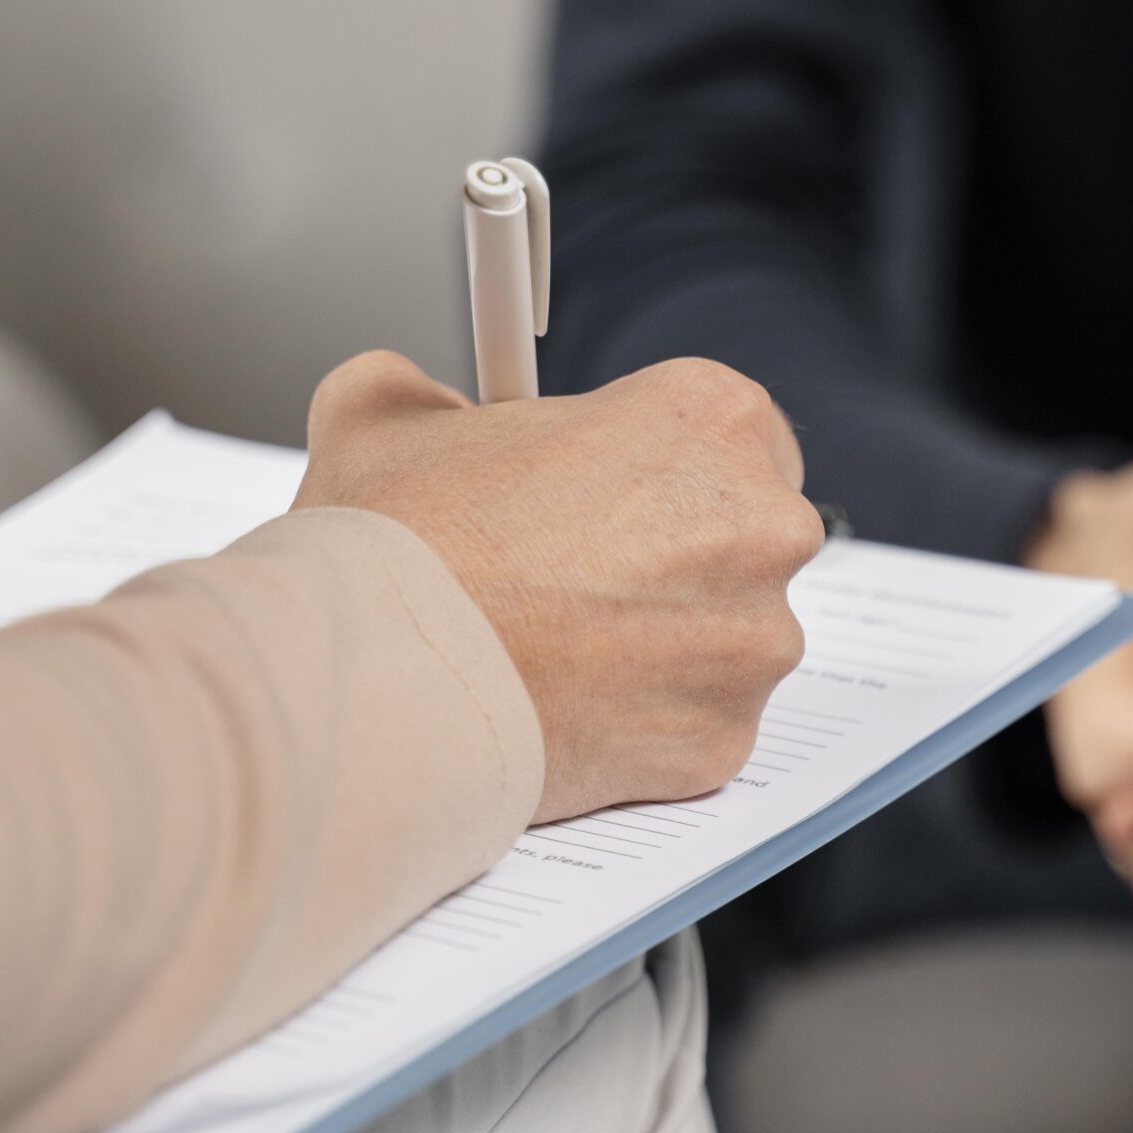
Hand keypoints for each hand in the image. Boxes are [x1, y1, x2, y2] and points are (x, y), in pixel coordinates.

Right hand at [293, 352, 823, 821]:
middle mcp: (763, 525)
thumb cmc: (391, 550)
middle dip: (679, 563)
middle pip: (747, 541)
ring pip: (729, 641)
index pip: (742, 435)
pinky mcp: (726, 738)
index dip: (673, 470)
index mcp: (709, 417)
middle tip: (582, 581)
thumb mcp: (385, 416)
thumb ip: (432, 394)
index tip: (626, 496)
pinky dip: (646, 727)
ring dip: (666, 648)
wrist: (369, 684)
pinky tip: (569, 709)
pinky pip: (699, 726)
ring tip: (561, 651)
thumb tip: (428, 408)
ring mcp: (754, 641)